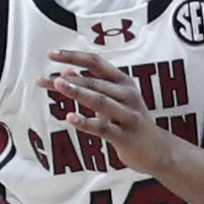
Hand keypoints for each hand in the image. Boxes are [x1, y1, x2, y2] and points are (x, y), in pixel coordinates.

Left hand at [43, 51, 175, 176]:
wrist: (156, 150)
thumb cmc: (129, 121)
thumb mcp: (112, 99)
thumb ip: (90, 85)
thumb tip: (64, 71)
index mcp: (123, 81)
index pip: (96, 62)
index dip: (74, 56)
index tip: (51, 54)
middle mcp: (128, 94)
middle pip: (95, 82)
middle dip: (70, 79)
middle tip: (47, 79)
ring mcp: (129, 115)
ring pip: (101, 101)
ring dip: (78, 93)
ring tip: (59, 86)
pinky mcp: (126, 136)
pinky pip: (103, 128)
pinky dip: (86, 122)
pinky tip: (69, 118)